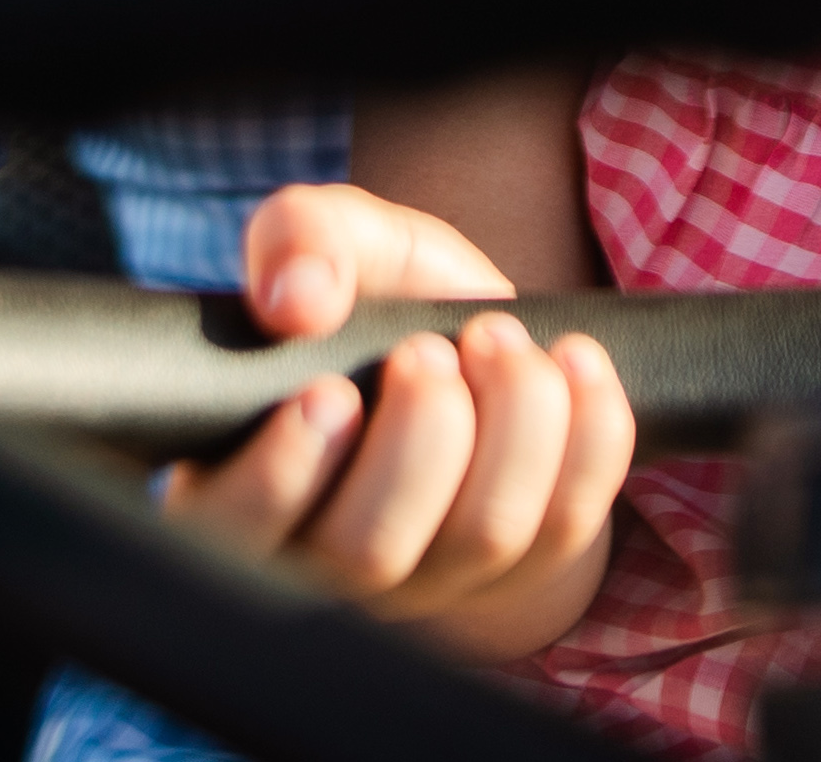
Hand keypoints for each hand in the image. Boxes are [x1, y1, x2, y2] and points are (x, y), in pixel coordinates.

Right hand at [156, 183, 634, 661]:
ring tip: (499, 340)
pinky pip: (566, 525)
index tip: (332, 389)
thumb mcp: (335, 242)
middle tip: (427, 349)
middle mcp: (329, 562)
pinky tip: (573, 360)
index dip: (284, 474)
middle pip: (366, 553)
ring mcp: (431, 580)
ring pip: (479, 539)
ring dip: (510, 424)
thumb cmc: (379, 297)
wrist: (474, 337)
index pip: (233, 536)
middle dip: (417, 437)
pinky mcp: (525, 568)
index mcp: (244, 491)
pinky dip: (587, 435)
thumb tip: (295, 301)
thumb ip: (298, 241)